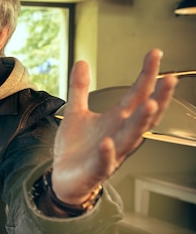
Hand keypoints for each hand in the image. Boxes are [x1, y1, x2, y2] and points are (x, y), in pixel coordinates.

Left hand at [51, 49, 176, 204]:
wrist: (63, 179)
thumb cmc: (76, 149)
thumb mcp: (76, 113)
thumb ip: (80, 88)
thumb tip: (82, 62)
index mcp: (116, 120)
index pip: (137, 94)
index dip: (147, 75)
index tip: (155, 54)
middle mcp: (119, 135)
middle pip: (144, 115)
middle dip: (158, 97)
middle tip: (169, 78)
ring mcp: (111, 153)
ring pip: (132, 138)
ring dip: (141, 122)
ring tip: (151, 103)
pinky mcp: (96, 170)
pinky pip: (104, 162)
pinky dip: (107, 153)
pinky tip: (107, 142)